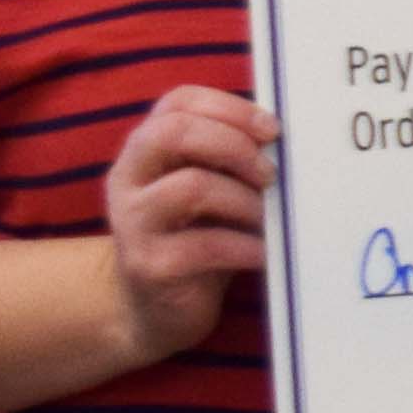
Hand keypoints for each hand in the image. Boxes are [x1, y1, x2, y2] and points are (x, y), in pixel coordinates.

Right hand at [94, 87, 278, 365]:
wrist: (154, 309)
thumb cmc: (194, 236)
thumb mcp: (209, 187)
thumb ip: (230, 157)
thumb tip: (285, 136)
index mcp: (145, 149)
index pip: (179, 102)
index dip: (230, 107)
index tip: (273, 130)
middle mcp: (128, 178)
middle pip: (173, 132)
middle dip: (234, 144)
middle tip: (270, 174)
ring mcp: (133, 222)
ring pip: (191, 186)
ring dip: (245, 200)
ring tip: (269, 216)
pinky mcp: (148, 265)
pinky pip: (205, 245)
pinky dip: (246, 246)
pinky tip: (264, 252)